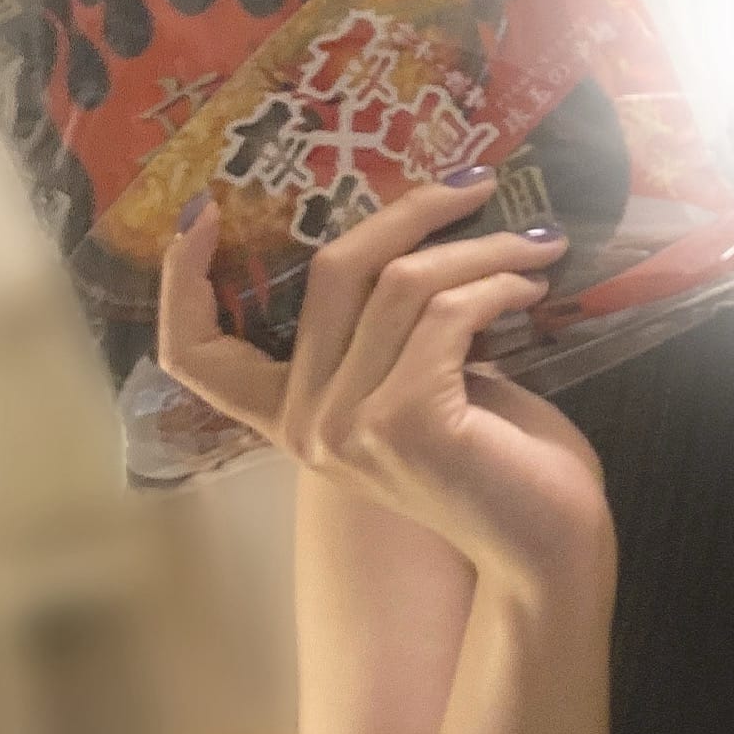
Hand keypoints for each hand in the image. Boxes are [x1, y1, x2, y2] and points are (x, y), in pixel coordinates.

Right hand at [158, 170, 609, 588]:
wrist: (550, 549)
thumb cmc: (505, 466)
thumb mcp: (430, 385)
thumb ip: (395, 333)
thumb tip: (414, 239)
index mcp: (294, 418)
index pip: (196, 353)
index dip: (183, 278)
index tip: (207, 210)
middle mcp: (304, 425)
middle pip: (334, 272)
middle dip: (413, 213)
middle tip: (478, 184)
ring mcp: (346, 425)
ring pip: (402, 283)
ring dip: (481, 250)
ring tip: (535, 248)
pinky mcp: (402, 420)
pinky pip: (448, 313)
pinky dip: (499, 286)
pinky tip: (533, 288)